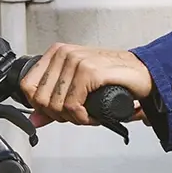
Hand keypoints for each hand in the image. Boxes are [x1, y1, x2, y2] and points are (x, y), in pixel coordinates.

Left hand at [18, 44, 154, 126]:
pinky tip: (92, 115)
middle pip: (41, 99)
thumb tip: (35, 119)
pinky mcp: (89, 71)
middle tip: (77, 116)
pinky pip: (73, 106)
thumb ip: (55, 103)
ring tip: (88, 115)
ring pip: (57, 105)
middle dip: (59, 115)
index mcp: (57, 53)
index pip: (28, 86)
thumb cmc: (113, 78)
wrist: (143, 74)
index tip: (57, 112)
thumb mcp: (78, 89)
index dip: (40, 107)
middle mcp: (64, 54)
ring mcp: (76, 61)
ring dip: (74, 118)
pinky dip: (83, 118)